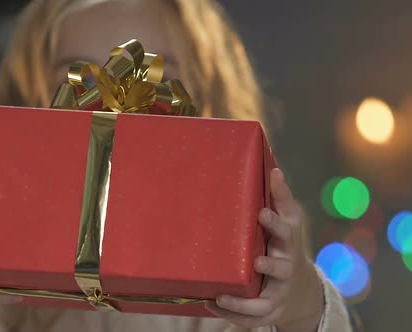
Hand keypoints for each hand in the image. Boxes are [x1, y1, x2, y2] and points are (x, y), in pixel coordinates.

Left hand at [205, 168, 323, 330]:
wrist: (300, 291)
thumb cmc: (285, 247)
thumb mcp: (287, 223)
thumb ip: (280, 199)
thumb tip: (275, 169)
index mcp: (288, 243)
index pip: (287, 230)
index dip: (276, 222)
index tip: (261, 213)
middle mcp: (286, 269)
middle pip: (281, 267)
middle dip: (271, 264)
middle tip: (257, 261)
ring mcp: (278, 293)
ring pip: (264, 301)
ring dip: (243, 301)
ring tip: (221, 296)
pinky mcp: (269, 311)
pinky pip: (251, 318)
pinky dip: (232, 315)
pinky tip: (212, 305)